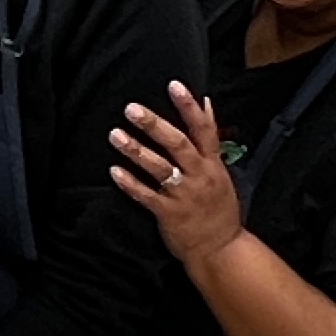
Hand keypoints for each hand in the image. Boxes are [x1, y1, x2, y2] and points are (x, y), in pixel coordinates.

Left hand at [108, 83, 242, 263]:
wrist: (220, 249)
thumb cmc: (218, 208)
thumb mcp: (221, 172)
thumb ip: (209, 140)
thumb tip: (206, 103)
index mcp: (212, 164)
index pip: (204, 129)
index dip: (189, 107)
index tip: (174, 85)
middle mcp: (199, 176)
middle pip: (177, 145)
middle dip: (154, 125)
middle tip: (131, 109)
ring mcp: (183, 195)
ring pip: (158, 168)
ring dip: (135, 150)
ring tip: (115, 135)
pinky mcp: (168, 214)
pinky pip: (146, 196)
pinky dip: (130, 183)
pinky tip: (114, 171)